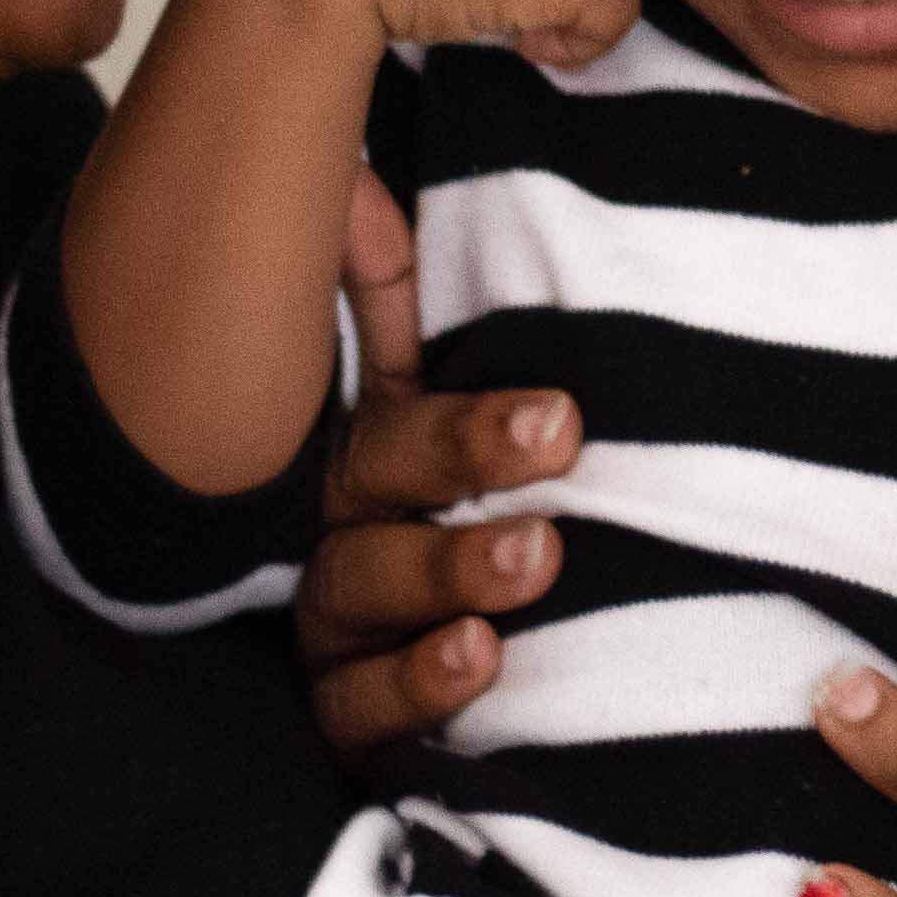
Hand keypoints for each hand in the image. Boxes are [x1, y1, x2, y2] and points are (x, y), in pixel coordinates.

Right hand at [295, 166, 580, 756]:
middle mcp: (330, 530)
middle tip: (555, 474)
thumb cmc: (447, 474)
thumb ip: (391, 290)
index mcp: (358, 445)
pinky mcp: (348, 709)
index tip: (566, 419)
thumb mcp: (427, 376)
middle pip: (373, 501)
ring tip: (529, 568)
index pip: (395, 422)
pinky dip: (411, 689)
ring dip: (442, 581)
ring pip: (359, 603)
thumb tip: (360, 182)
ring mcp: (333, 626)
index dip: (469, 424)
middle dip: (463, 483)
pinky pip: (357, 713)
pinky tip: (478, 661)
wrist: (443, 620)